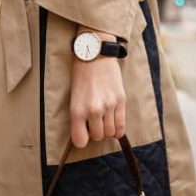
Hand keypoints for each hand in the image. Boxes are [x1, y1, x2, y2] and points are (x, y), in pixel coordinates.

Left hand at [70, 26, 125, 147]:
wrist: (95, 55)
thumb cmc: (81, 74)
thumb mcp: (73, 96)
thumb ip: (79, 115)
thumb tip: (84, 132)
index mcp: (77, 110)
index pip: (80, 140)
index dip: (81, 139)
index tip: (82, 135)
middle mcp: (93, 111)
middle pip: (97, 137)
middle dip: (94, 132)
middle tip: (93, 123)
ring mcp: (108, 106)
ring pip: (110, 133)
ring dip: (106, 130)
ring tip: (103, 121)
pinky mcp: (121, 101)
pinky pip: (122, 126)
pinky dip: (118, 130)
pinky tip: (114, 125)